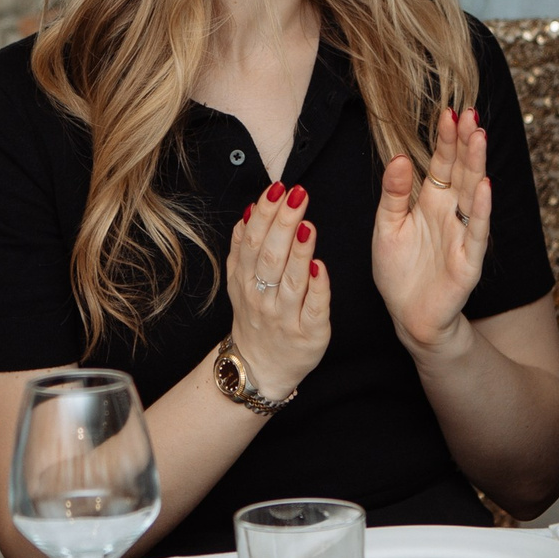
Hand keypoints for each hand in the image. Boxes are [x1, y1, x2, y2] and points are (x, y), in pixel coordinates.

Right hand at [225, 182, 330, 395]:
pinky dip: (316, 287)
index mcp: (245, 281)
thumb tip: (250, 211)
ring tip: (306, 223)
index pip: (253, 241)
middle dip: (283, 223)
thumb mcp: (239, 283)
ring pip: (291, 280)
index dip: (264, 213)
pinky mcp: (309, 333)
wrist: (260, 368)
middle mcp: (262, 297)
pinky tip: (319, 265)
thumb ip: (243, 248)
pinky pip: (313, 308)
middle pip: (270, 256)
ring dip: (299, 250)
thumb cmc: (256, 318)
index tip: (277, 189)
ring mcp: (285, 316)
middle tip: (296, 195)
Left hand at [372, 108, 490, 360]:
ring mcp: (462, 235)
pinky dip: (480, 209)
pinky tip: (484, 186)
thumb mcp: (386, 225)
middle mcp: (451, 213)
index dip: (446, 140)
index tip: (448, 112)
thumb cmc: (398, 270)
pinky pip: (476, 232)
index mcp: (431, 202)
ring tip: (478, 136)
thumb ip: (394, 193)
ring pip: (472, 194)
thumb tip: (401, 158)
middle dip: (465, 143)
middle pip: (461, 172)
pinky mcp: (468, 261)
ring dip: (476, 165)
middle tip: (468, 112)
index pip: (442, 164)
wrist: (407, 315)